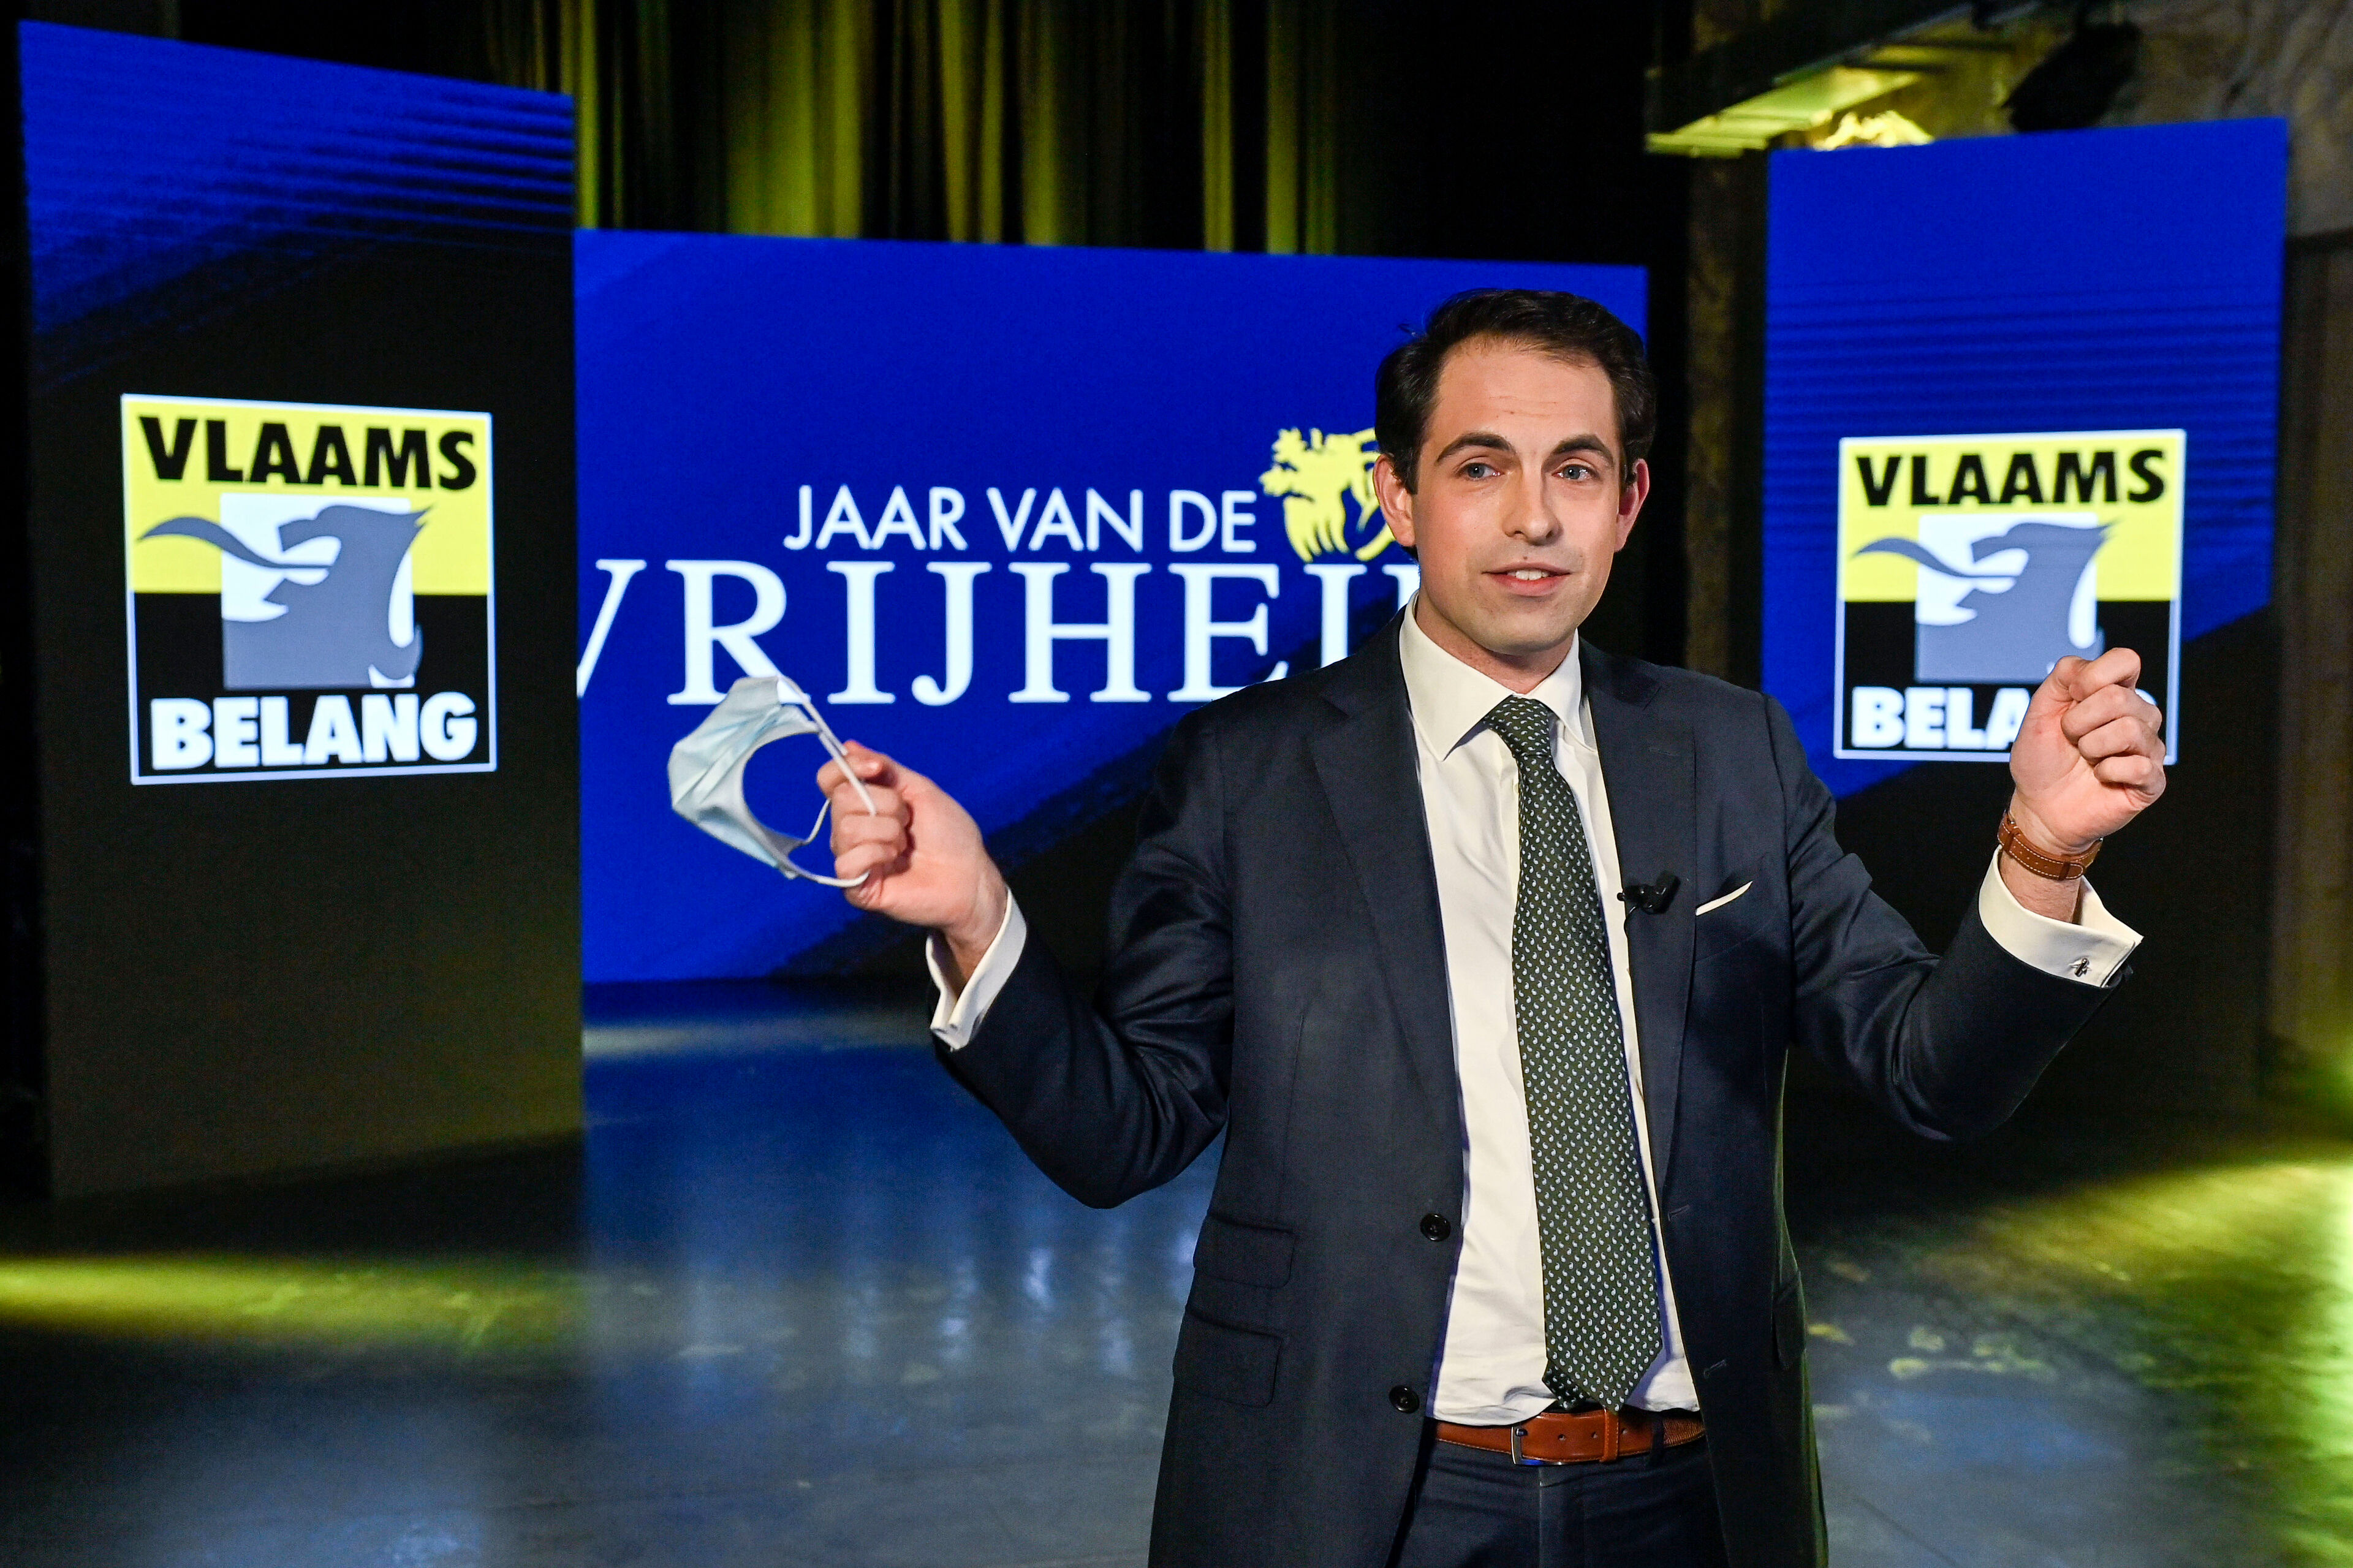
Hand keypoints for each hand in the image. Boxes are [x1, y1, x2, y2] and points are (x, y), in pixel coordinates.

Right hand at [817, 742, 1008, 983]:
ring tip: (905, 844)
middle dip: (884, 803)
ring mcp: (852, 857)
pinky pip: (847, 861)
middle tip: (907, 820)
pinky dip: (878, 854)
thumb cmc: (950, 834)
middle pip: (840, 799)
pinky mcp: (856, 886)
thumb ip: (884, 768)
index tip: (877, 769)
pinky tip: (895, 861)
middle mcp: (851, 829)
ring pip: (846, 828)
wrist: (970, 875)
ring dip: (887, 831)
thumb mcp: (919, 789)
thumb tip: (848, 745)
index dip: (847, 767)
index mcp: (864, 804)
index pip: (829, 779)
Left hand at [2007, 648, 2166, 857]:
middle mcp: (2139, 715)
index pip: (2126, 660)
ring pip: (2130, 729)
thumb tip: (2089, 670)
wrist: (2039, 807)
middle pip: (2120, 697)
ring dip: (2092, 747)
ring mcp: (2149, 747)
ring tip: (2086, 759)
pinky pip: (2139, 765)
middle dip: (2079, 721)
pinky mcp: (2153, 779)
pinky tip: (2100, 777)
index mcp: (2114, 692)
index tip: (2070, 699)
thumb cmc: (2042, 759)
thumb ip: (2062, 678)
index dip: (2092, 678)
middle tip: (2071, 739)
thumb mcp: (2040, 711)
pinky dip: (2107, 772)